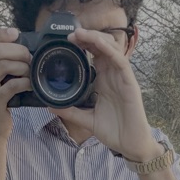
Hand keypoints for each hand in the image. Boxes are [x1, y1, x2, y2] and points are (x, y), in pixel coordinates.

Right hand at [0, 28, 30, 140]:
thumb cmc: (0, 101)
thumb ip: (6, 63)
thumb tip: (27, 47)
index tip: (15, 34)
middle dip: (19, 50)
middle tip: (30, 58)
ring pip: (3, 65)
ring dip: (23, 66)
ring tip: (31, 72)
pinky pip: (11, 85)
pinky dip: (25, 82)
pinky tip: (31, 85)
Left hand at [64, 27, 160, 161]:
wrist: (130, 145)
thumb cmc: (114, 131)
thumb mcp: (87, 120)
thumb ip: (70, 112)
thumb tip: (50, 106)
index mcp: (104, 81)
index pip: (94, 55)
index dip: (83, 45)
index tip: (67, 40)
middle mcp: (113, 75)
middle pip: (102, 47)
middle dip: (88, 37)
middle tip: (71, 34)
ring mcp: (122, 77)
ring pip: (111, 49)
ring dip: (96, 39)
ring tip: (81, 34)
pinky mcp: (130, 83)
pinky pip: (120, 61)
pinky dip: (109, 50)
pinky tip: (98, 43)